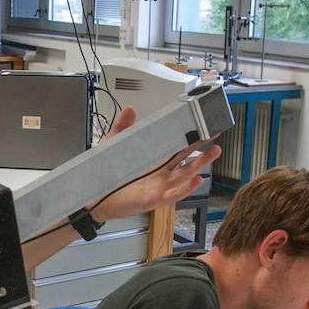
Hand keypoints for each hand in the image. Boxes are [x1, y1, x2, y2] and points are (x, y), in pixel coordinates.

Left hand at [90, 107, 221, 221]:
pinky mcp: (152, 199)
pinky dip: (185, 188)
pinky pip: (172, 195)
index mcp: (155, 163)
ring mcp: (158, 188)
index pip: (178, 148)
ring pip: (184, 176)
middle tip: (216, 137)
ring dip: (200, 165)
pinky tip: (196, 180)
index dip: (192, 139)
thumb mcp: (114, 146)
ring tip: (214, 152)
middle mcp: (160, 176)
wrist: (92, 198)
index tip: (204, 128)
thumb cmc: (106, 177)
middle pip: (186, 160)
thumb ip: (123, 128)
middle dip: (202, 149)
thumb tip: (129, 109)